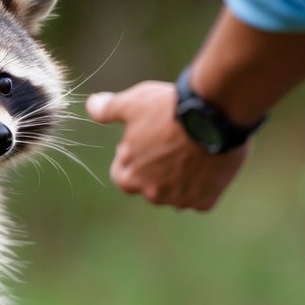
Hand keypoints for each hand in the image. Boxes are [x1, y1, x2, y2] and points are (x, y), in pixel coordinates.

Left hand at [89, 82, 248, 210]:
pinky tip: (209, 165)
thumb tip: (90, 106)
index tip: (143, 146)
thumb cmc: (169, 109)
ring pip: (176, 195)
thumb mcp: (133, 103)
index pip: (122, 178)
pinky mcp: (204, 201)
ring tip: (192, 155)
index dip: (130, 162)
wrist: (213, 116)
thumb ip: (108, 109)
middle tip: (170, 150)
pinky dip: (204, 186)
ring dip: (180, 181)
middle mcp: (152, 194)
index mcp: (131, 175)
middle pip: (150, 188)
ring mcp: (180, 200)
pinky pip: (200, 199)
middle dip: (156, 174)